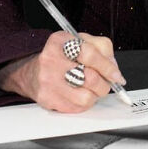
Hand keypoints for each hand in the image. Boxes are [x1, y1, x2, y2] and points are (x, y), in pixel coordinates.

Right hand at [0, 31, 124, 112]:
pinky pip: (76, 108)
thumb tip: (114, 68)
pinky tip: (79, 93)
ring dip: (95, 95)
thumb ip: (101, 48)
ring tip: (90, 88)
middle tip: (106, 82)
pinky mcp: (47, 99)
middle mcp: (51, 60)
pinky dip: (84, 102)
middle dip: (104, 83)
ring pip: (85, 97)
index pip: (89, 54)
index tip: (117, 76)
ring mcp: (47, 81)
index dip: (107, 66)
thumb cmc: (60, 55)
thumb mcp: (78, 40)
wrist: (30, 72)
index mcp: (60, 41)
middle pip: (90, 77)